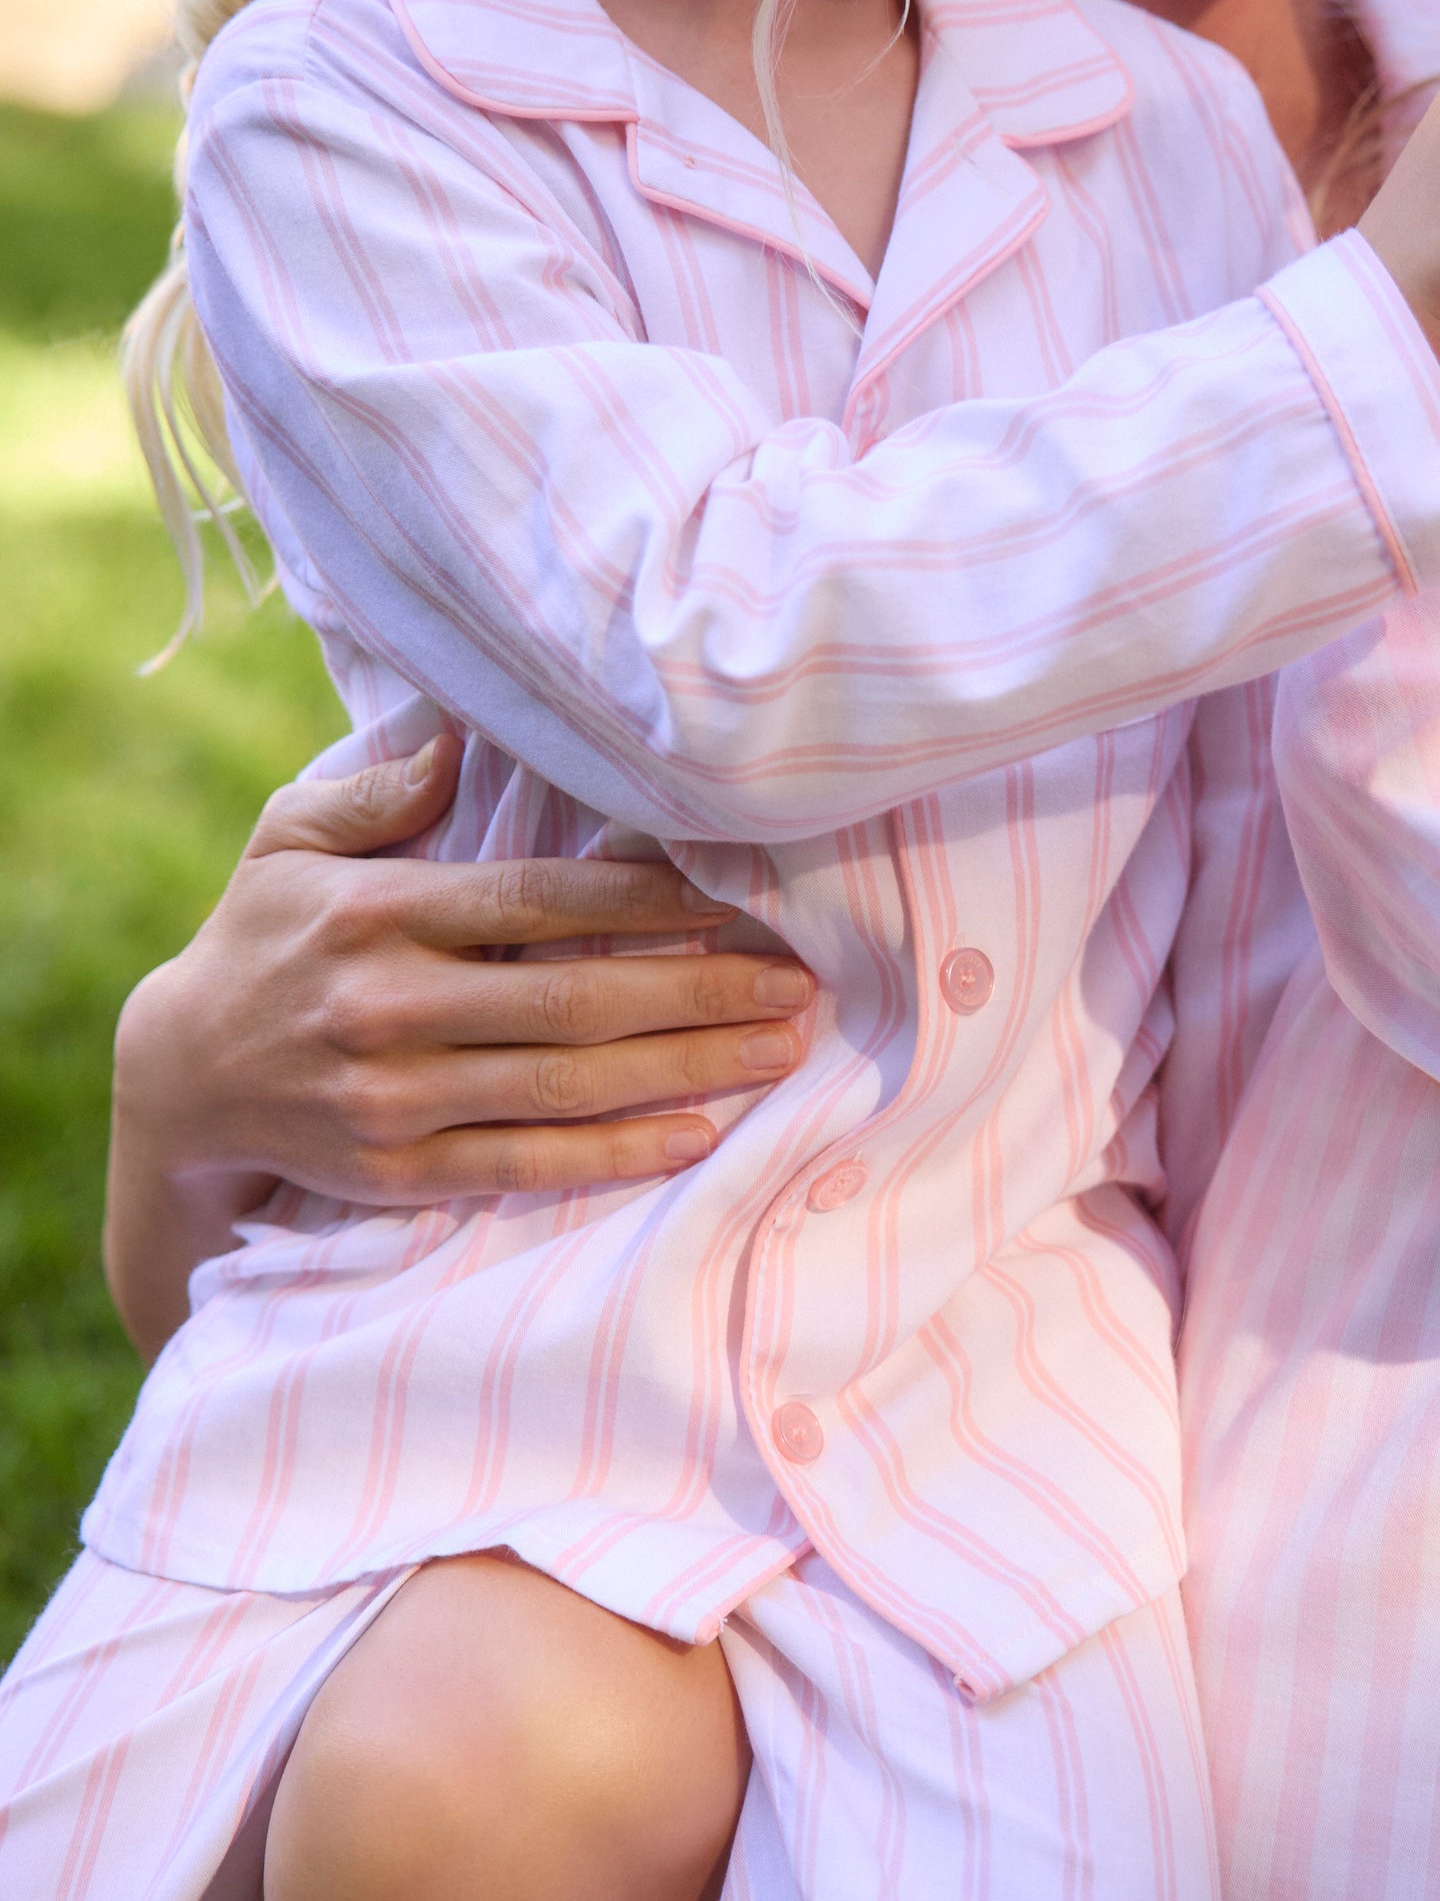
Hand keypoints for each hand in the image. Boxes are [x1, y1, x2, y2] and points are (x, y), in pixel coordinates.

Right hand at [113, 733, 812, 1209]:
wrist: (178, 1080)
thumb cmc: (265, 937)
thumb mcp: (291, 843)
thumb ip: (379, 788)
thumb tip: (459, 729)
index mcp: (380, 913)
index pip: (536, 902)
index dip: (643, 902)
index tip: (736, 896)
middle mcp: (388, 1007)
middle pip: (573, 1002)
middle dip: (700, 993)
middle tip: (800, 982)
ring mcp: (394, 1099)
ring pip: (566, 1088)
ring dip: (686, 1070)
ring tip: (780, 1050)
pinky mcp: (399, 1171)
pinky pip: (527, 1164)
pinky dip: (617, 1154)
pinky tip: (698, 1135)